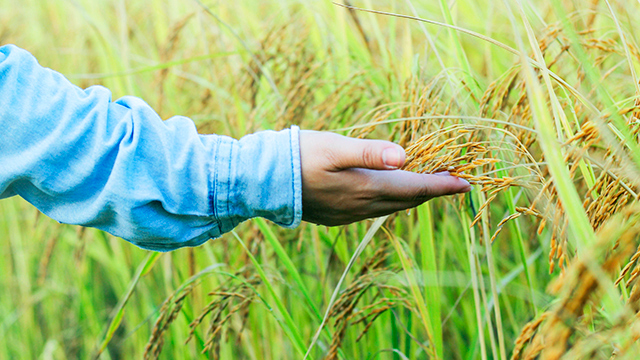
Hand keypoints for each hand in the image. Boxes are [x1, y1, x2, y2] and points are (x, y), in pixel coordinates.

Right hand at [299, 130, 471, 225]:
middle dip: (432, 192)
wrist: (264, 182)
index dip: (442, 186)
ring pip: (392, 208)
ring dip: (413, 198)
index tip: (466, 183)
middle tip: (453, 181)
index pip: (415, 189)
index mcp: (366, 188)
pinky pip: (374, 211)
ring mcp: (349, 215)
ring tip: (428, 186)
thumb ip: (370, 153)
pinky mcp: (337, 216)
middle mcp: (362, 206)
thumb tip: (405, 157)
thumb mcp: (335, 148)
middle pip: (407, 202)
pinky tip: (390, 193)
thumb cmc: (299, 157)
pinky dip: (392, 201)